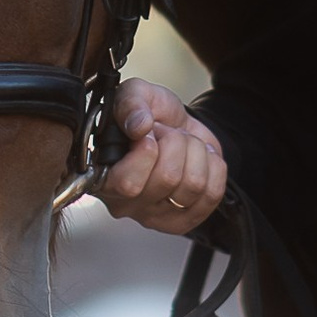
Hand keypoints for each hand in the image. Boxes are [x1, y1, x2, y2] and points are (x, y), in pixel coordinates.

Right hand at [96, 79, 227, 232]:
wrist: (176, 127)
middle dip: (176, 142)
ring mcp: (155, 217)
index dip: (147, 151)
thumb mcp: (135, 94)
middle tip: (167, 135)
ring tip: (183, 146)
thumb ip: (131, 102)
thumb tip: (139, 125)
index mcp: (103, 177)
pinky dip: (213, 167)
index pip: (128, 183)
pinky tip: (198, 161)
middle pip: (168, 179)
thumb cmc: (150, 116)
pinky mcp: (183, 222)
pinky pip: (213, 193)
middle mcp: (125, 204)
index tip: (148, 133)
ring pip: (193, 185)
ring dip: (195, 152)